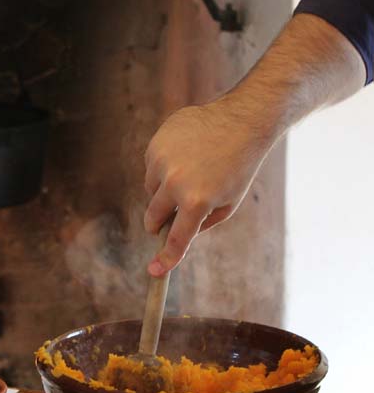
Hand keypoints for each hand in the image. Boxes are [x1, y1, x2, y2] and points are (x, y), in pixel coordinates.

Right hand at [143, 99, 272, 275]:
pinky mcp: (155, 145)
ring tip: (190, 173)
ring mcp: (162, 162)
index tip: (155, 272)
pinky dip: (163, 168)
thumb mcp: (229, 203)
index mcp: (197, 201)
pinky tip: (185, 156)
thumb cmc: (239, 166)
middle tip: (166, 222)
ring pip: (150, 190)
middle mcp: (175, 182)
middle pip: (153, 217)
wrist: (243, 120)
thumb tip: (176, 234)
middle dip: (158, 224)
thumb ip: (201, 224)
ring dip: (164, 190)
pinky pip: (150, 168)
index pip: (175, 238)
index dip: (165, 259)